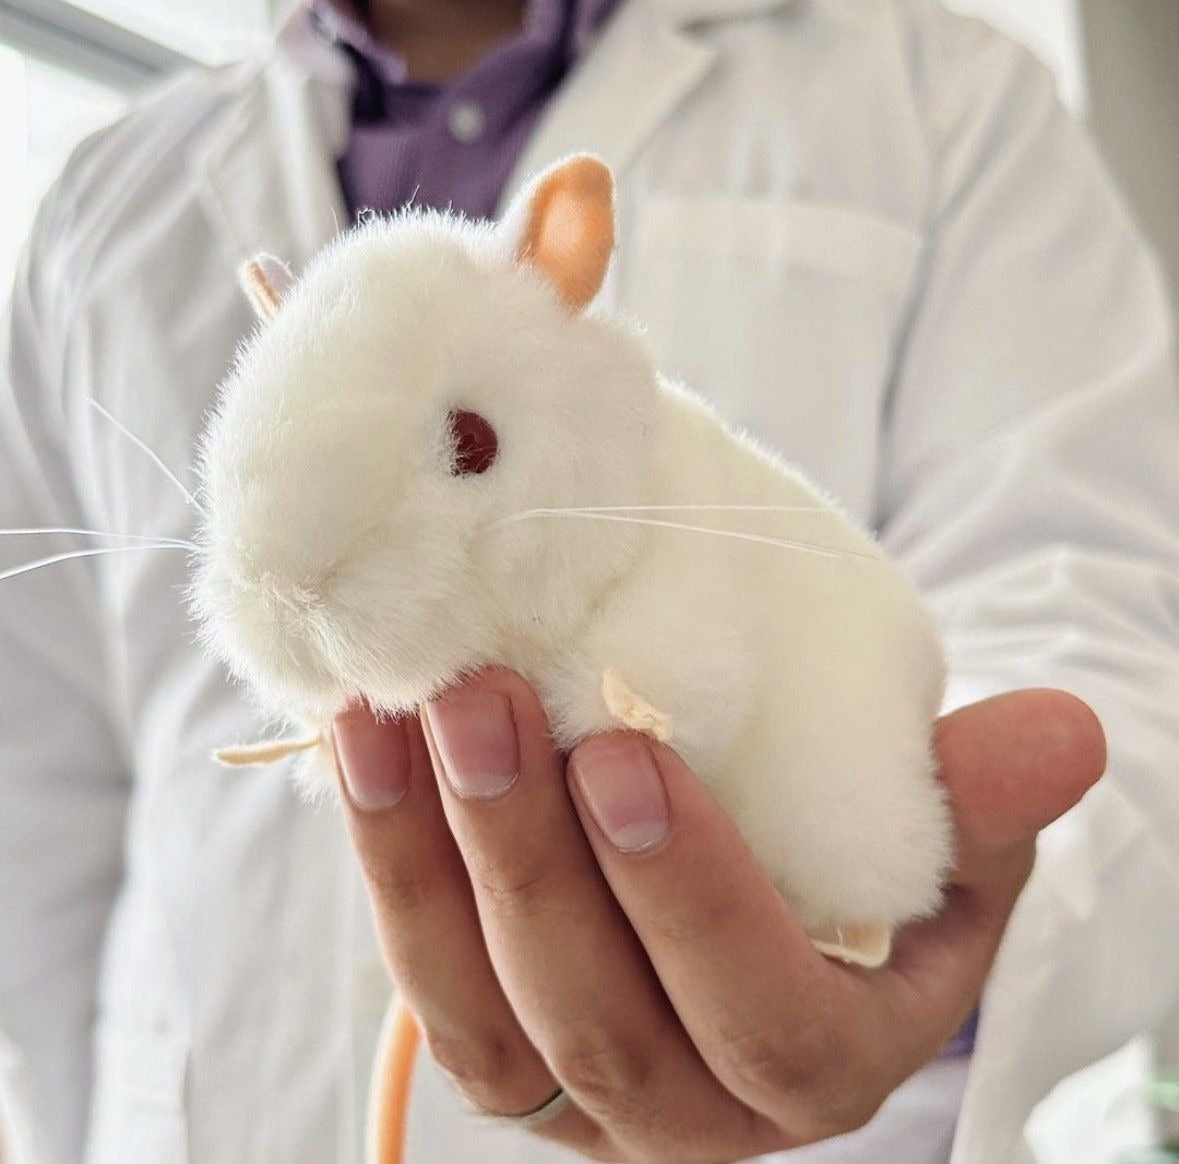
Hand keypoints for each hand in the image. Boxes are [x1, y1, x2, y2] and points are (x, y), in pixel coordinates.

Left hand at [333, 669, 1104, 1160]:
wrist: (768, 884)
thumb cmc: (864, 865)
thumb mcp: (935, 843)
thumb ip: (978, 801)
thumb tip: (1061, 731)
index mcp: (818, 1061)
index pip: (760, 1016)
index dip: (689, 897)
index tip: (630, 752)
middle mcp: (689, 1105)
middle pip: (594, 1017)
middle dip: (528, 858)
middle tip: (484, 702)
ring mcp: (578, 1084)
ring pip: (483, 1011)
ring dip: (430, 857)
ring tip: (403, 715)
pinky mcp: (496, 1035)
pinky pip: (424, 972)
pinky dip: (389, 860)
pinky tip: (367, 744)